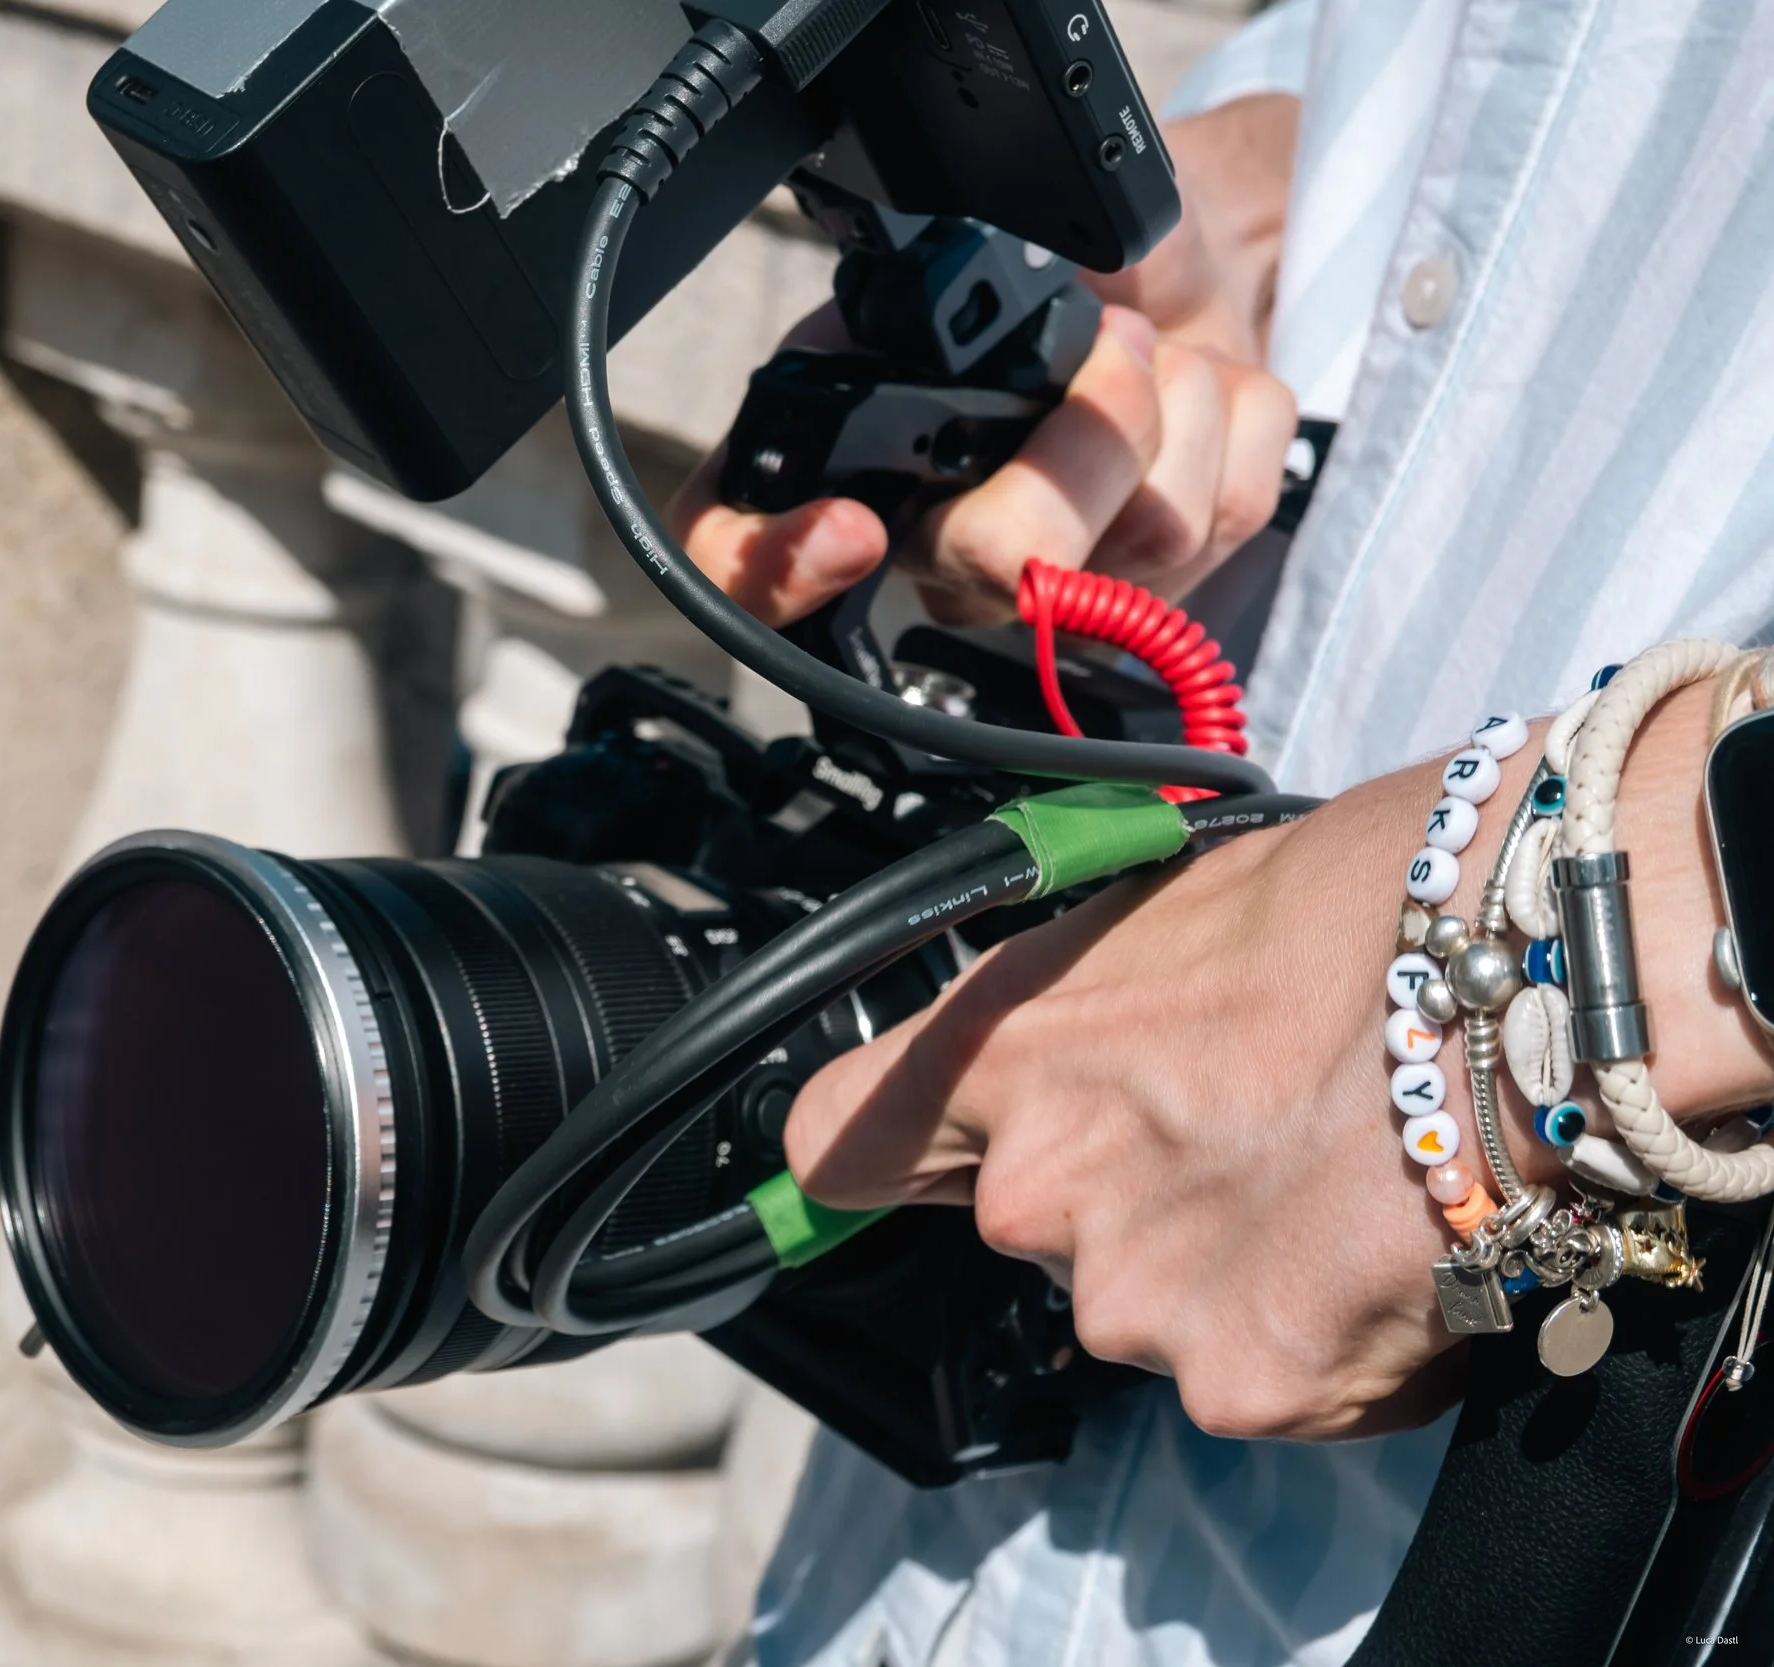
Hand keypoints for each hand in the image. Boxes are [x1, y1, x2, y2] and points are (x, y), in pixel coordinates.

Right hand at [670, 94, 1301, 627]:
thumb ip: (908, 291)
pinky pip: (1231, 519)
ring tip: (1154, 351)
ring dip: (1185, 399)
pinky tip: (1203, 393)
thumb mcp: (953, 250)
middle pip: (1012, 565)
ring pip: (1152, 537)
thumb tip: (932, 323)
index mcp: (848, 464)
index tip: (848, 529)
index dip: (775, 574)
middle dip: (1096, 431)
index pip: (738, 570)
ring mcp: (1058, 587)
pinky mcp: (1165, 591)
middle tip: (1112, 343)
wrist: (1167, 262)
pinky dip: (1244, 420)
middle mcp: (936, 551)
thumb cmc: (1046, 259)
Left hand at [782, 689, 1773, 1439]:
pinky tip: (1381, 1254)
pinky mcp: (1241, 1384)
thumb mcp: (1161, 912)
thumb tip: (1069, 1038)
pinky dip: (1319, 1340)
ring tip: (1333, 1179)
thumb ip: (1070, 1006)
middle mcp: (1034, 1195)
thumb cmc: (1364, 905)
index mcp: (996, 1054)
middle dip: (1118, 1200)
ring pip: (1151, 1309)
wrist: (1525, 979)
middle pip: (1032, 1232)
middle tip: (1240, 1133)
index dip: (871, 1153)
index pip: (837, 1142)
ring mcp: (1131, 1302)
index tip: (901, 1157)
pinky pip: (1260, 1378)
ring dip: (1222, 1271)